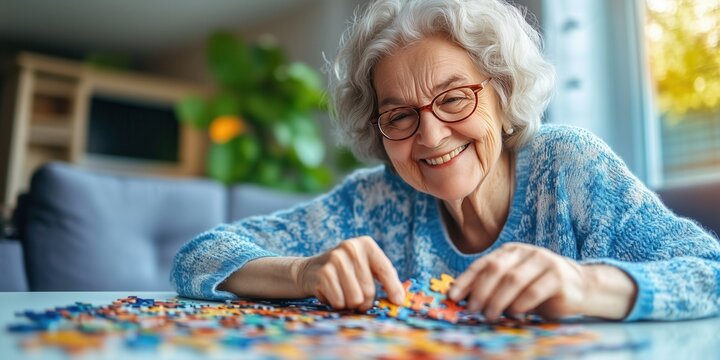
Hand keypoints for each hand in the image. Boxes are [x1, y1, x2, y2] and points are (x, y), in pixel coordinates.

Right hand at [295, 236, 404, 310]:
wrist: (309, 270)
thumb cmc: (344, 272)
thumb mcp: (363, 266)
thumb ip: (382, 277)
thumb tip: (400, 299)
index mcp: (366, 244)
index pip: (385, 269)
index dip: (393, 288)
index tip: (399, 302)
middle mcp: (351, 248)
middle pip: (369, 290)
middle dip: (364, 301)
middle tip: (356, 298)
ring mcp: (335, 259)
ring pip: (355, 299)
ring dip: (349, 304)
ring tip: (342, 293)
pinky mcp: (323, 274)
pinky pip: (339, 302)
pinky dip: (336, 303)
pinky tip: (329, 292)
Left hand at [448, 242, 587, 319]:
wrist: (581, 287)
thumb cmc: (539, 288)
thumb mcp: (514, 284)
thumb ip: (492, 286)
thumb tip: (461, 299)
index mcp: (510, 252)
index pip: (482, 264)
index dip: (465, 280)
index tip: (453, 297)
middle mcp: (525, 252)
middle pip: (495, 270)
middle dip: (480, 291)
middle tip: (473, 309)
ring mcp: (543, 261)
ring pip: (513, 280)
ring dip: (498, 300)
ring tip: (491, 315)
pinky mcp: (557, 276)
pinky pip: (533, 291)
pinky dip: (520, 305)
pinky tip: (514, 314)